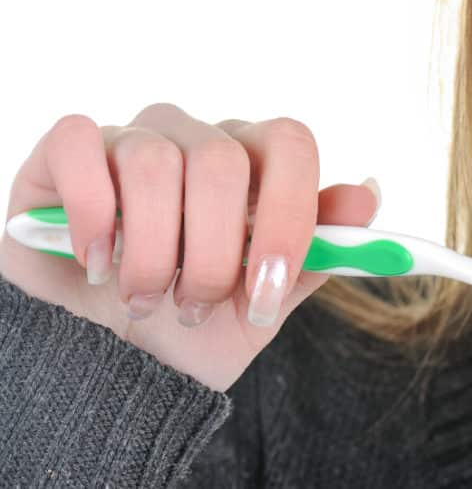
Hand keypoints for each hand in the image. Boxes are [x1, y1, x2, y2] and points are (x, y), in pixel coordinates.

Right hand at [0, 102, 379, 391]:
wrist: (101, 367)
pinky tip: (97, 265)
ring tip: (146, 300)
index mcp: (254, 166)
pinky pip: (82, 144)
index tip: (270, 288)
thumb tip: (367, 194)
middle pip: (223, 161)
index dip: (288, 214)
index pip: (291, 144)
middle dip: (214, 254)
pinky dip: (93, 216)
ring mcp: (133, 139)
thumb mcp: (261, 305)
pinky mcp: (69, 151)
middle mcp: (197, 140)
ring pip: (155, 164)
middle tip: (196, 306)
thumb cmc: (186, 331)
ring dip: (154, 253)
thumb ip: (315, 253)